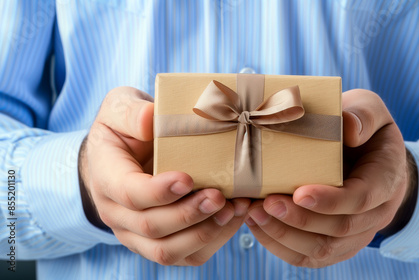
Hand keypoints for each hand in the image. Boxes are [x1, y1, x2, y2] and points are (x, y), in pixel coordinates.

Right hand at [78, 86, 249, 265]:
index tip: (188, 179)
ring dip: (205, 233)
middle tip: (220, 196)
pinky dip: (213, 241)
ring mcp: (137, 234)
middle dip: (190, 214)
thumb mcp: (119, 108)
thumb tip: (150, 119)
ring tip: (234, 209)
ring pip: (167, 251)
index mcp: (107, 178)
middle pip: (152, 227)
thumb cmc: (123, 130)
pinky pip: (186, 256)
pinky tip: (234, 218)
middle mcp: (117, 214)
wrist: (119, 157)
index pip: (129, 194)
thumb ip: (131, 112)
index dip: (159, 191)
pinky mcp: (159, 243)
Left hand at [245, 89, 416, 267]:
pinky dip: (281, 246)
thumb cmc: (366, 129)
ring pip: (323, 249)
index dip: (331, 200)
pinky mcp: (337, 243)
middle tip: (264, 203)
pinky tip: (258, 226)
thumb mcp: (371, 109)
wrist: (371, 155)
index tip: (299, 192)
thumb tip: (348, 129)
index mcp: (386, 179)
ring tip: (253, 214)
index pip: (362, 198)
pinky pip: (310, 256)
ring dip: (284, 236)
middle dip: (299, 220)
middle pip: (339, 229)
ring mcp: (357, 233)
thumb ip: (363, 115)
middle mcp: (376, 213)